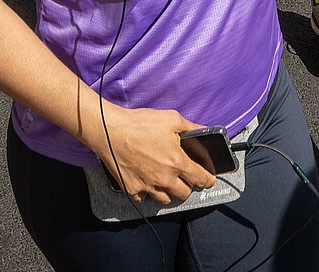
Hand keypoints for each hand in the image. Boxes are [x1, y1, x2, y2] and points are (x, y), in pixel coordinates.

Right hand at [86, 105, 214, 205]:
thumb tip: (205, 131)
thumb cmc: (140, 124)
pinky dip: (148, 193)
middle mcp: (164, 179)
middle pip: (184, 194)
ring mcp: (147, 186)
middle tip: (185, 177)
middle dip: (188, 186)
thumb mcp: (172, 119)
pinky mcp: (131, 189)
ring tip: (167, 180)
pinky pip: (145, 198)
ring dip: (169, 191)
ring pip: (165, 199)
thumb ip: (192, 128)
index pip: (201, 179)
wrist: (109, 131)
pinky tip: (148, 181)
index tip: (208, 179)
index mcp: (177, 162)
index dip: (208, 180)